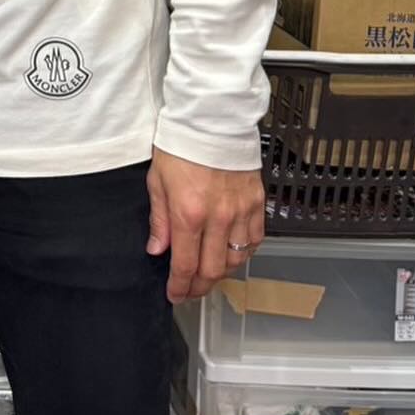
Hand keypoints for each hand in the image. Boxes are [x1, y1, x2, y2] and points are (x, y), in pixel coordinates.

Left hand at [146, 148, 264, 304]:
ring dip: (222, 274)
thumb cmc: (181, 145)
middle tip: (190, 291)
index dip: (179, 286)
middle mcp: (218, 218)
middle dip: (199, 287)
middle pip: (213, 270)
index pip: (185, 264)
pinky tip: (232, 254)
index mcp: (188, 214)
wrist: (212, 120)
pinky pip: (255, 240)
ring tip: (208, 275)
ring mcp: (241, 212)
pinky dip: (244, 254)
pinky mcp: (257, 203)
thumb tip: (157, 250)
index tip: (174, 295)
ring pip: (236, 260)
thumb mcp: (157, 181)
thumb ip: (159, 220)